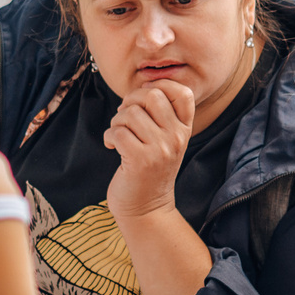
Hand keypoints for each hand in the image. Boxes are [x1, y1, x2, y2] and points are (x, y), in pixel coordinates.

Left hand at [103, 82, 194, 222]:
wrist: (146, 208)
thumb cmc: (150, 170)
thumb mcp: (166, 142)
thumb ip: (161, 116)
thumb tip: (141, 88)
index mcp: (184, 130)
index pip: (183, 93)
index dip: (161, 86)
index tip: (143, 98)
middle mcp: (176, 138)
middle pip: (152, 95)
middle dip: (130, 101)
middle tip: (124, 116)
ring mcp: (160, 149)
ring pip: (130, 113)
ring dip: (116, 122)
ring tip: (118, 136)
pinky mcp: (140, 160)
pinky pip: (118, 131)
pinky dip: (109, 136)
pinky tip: (112, 146)